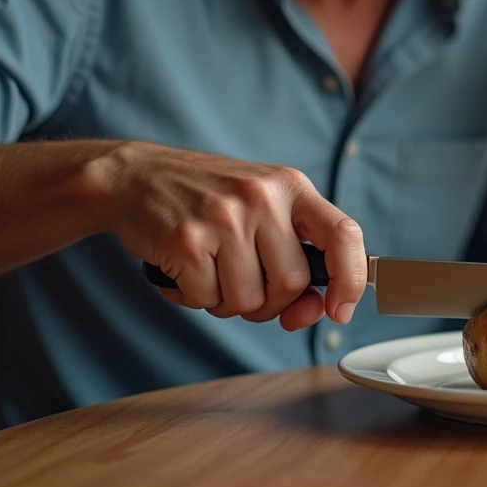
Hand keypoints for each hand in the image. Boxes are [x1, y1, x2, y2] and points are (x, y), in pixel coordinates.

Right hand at [98, 142, 367, 330]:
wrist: (135, 176)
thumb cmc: (208, 199)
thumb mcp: (261, 206)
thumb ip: (294, 253)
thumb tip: (315, 309)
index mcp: (291, 186)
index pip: (343, 234)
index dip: (351, 279)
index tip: (340, 310)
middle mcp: (262, 197)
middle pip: (291, 283)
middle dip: (270, 302)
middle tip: (243, 285)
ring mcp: (223, 217)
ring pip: (248, 299)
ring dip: (228, 302)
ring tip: (210, 270)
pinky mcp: (186, 240)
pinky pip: (207, 300)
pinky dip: (195, 298)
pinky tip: (184, 271)